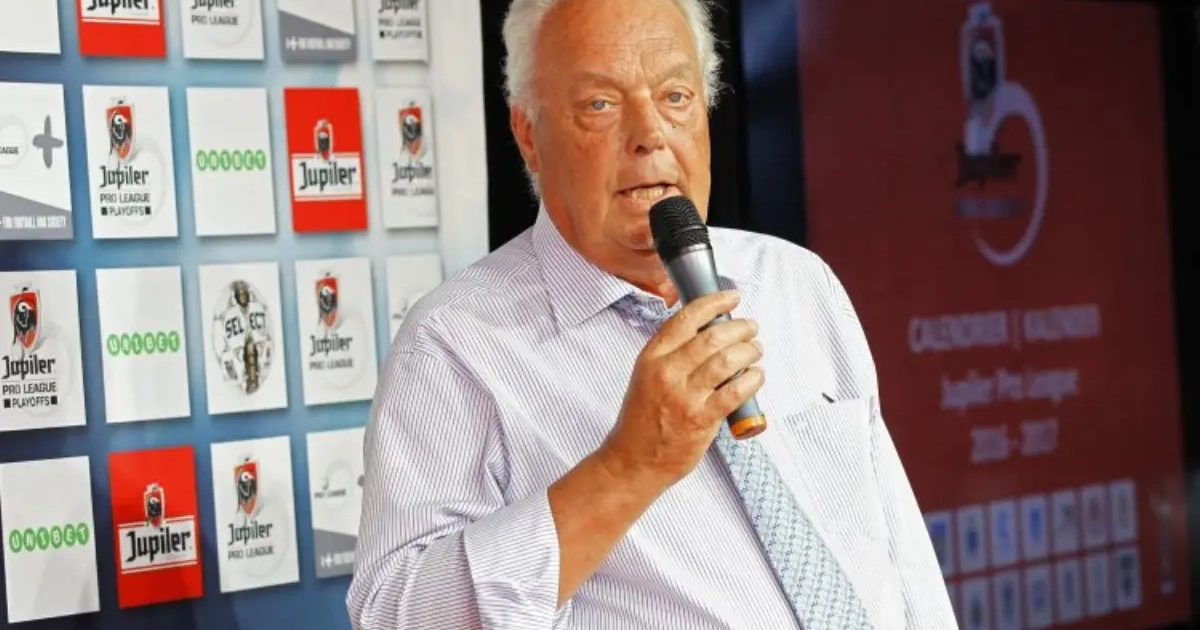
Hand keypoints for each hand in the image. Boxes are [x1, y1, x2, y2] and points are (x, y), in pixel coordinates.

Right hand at [598, 290, 764, 488]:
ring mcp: (684, 397)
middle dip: (739, 327)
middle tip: (750, 327)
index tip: (732, 297)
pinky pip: (735, 392)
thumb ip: (672, 355)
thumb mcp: (646, 376)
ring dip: (749, 351)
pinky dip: (751, 379)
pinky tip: (756, 376)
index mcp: (652, 358)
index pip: (686, 318)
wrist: (633, 460)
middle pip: (712, 337)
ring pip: (726, 361)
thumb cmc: (641, 420)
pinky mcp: (701, 419)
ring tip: (755, 350)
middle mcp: (667, 373)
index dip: (713, 302)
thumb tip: (709, 333)